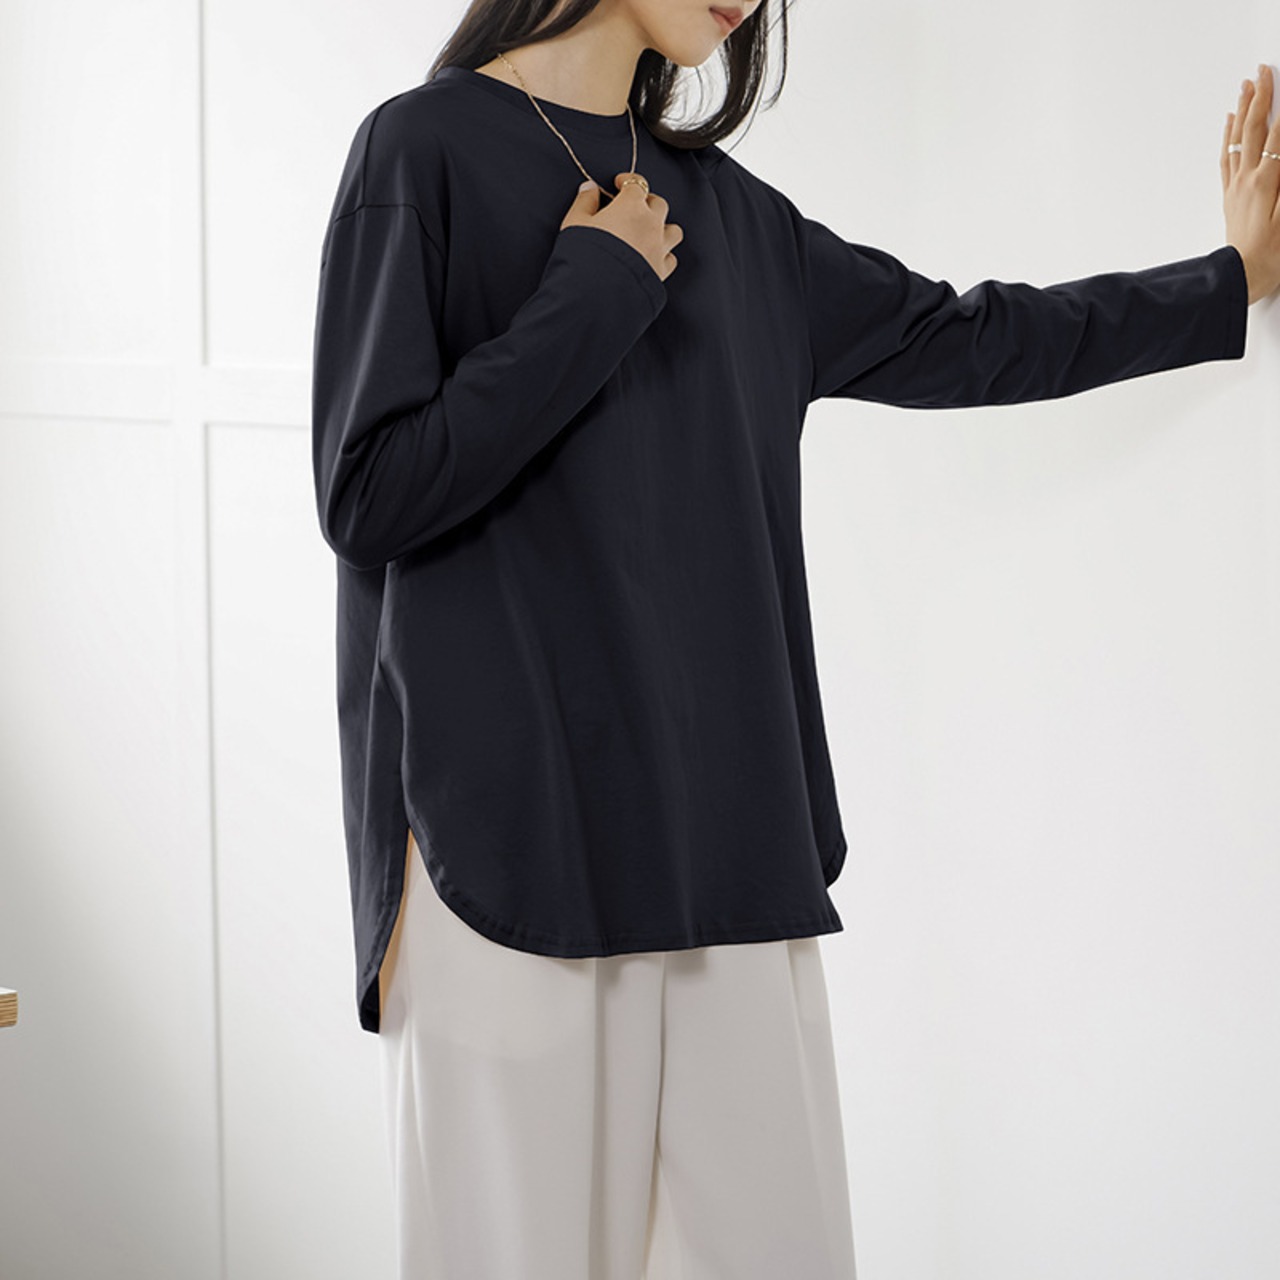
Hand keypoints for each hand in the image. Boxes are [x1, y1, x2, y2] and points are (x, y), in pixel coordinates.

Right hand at [560, 172, 682, 282]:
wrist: (597, 293)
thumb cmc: (585, 256)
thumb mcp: (575, 223)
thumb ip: (584, 202)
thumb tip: (589, 189)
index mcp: (632, 207)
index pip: (636, 184)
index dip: (627, 181)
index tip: (619, 184)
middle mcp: (651, 225)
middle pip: (659, 204)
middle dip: (647, 202)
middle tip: (634, 207)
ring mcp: (659, 249)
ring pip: (673, 231)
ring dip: (663, 227)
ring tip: (649, 231)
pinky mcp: (661, 273)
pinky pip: (671, 259)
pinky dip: (664, 255)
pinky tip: (652, 257)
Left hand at [1222, 64, 1279, 304]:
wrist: (1243, 276)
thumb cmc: (1274, 251)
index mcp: (1267, 180)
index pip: (1278, 132)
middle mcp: (1247, 178)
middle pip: (1253, 128)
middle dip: (1260, 96)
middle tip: (1263, 70)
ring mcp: (1236, 186)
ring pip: (1237, 139)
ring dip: (1242, 110)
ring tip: (1245, 86)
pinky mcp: (1230, 196)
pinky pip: (1227, 158)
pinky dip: (1229, 137)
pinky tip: (1229, 125)